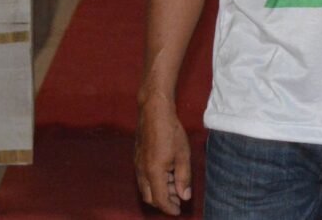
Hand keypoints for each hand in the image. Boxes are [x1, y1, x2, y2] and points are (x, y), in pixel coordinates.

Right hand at [134, 97, 191, 215]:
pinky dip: (154, 182)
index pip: (160, 200)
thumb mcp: (183, 155)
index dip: (170, 208)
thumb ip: (183, 178)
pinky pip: (143, 177)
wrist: (154, 111)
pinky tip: (166, 173)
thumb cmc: (170, 130)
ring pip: (145, 188)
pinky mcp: (137, 157)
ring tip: (175, 185)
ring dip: (159, 191)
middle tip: (178, 200)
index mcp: (154, 172)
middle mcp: (142, 171)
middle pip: (149, 198)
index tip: (179, 211)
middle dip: (163, 202)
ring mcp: (137, 164)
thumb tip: (185, 196)